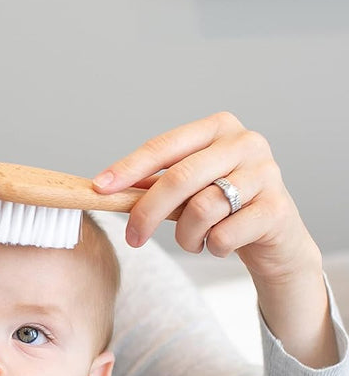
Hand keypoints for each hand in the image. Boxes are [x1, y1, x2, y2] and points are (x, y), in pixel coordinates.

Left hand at [94, 112, 337, 366]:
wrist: (275, 236)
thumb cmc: (224, 208)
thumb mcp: (188, 190)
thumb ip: (154, 184)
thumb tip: (105, 188)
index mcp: (218, 127)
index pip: (164, 146)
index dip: (129, 168)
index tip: (99, 188)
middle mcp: (245, 141)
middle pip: (179, 178)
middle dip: (148, 212)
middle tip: (133, 238)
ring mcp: (266, 173)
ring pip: (202, 209)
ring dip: (186, 236)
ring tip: (193, 241)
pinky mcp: (277, 208)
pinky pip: (224, 234)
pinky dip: (212, 247)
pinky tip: (219, 245)